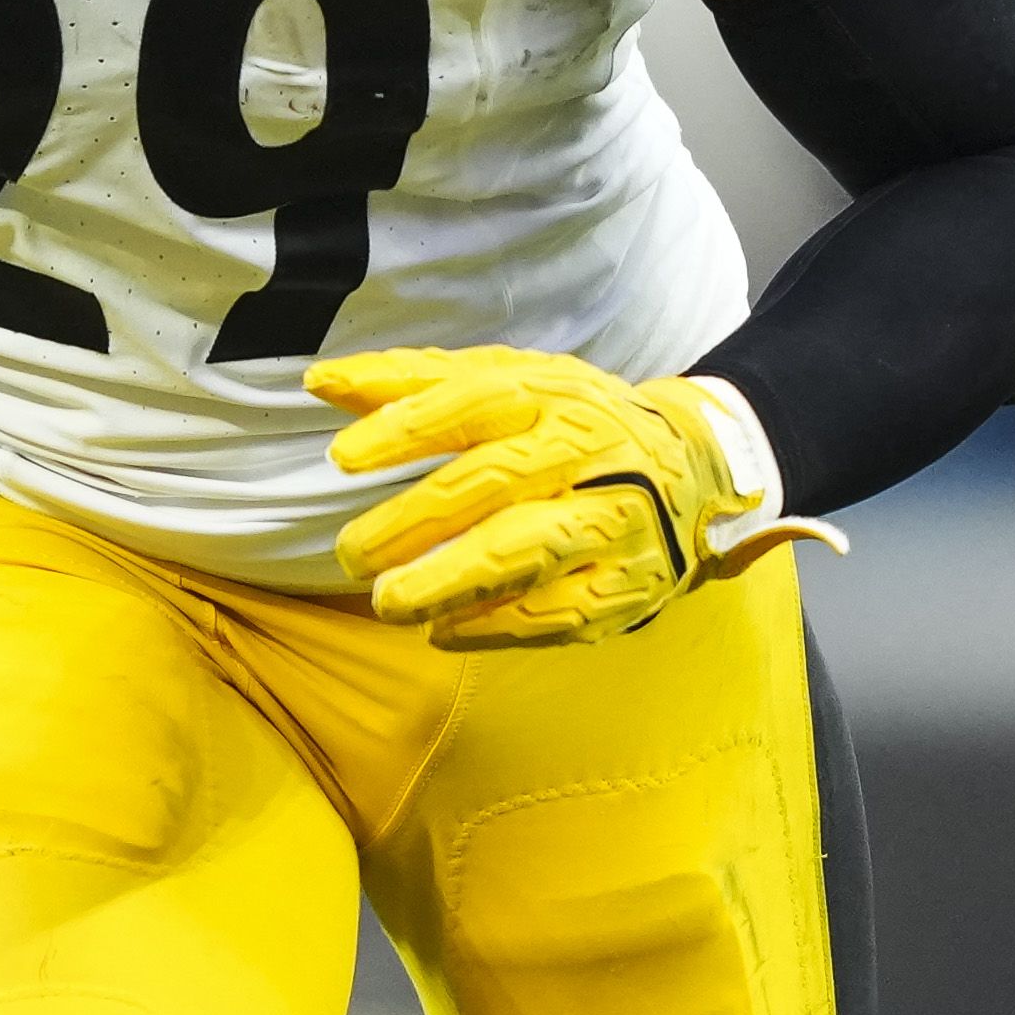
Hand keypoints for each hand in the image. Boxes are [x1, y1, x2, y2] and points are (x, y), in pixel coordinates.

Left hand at [311, 346, 792, 651]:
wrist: (696, 470)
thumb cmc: (575, 422)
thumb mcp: (509, 382)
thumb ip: (412, 383)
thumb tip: (318, 382)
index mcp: (555, 395)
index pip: (475, 403)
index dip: (408, 429)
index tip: (343, 458)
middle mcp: (588, 454)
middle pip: (494, 483)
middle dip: (414, 521)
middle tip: (351, 553)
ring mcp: (612, 522)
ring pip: (528, 552)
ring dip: (451, 582)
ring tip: (388, 603)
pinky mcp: (625, 586)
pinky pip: (555, 613)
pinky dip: (492, 627)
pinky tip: (439, 632)